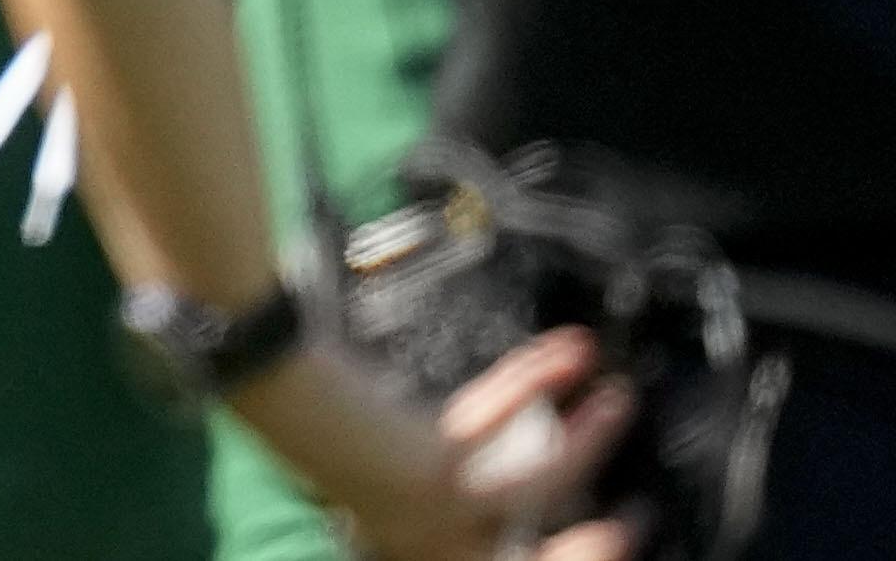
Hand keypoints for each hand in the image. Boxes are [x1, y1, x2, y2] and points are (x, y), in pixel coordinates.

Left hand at [234, 328, 642, 560]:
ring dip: (591, 438)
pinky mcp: (437, 480)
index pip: (492, 560)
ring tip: (617, 397)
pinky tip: (568, 356)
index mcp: (407, 538)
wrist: (263, 378)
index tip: (599, 533)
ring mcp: (432, 517)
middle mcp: (422, 541)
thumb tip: (497, 429)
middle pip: (533, 559)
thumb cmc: (309, 401)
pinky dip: (546, 385)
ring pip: (544, 487)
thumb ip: (433, 452)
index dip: (557, 560)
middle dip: (593, 548)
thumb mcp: (377, 442)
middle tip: (632, 519)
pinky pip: (515, 436)